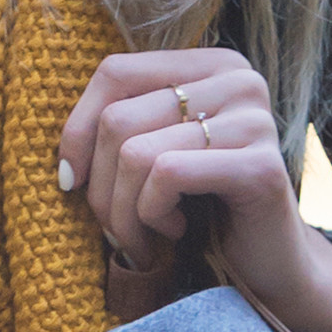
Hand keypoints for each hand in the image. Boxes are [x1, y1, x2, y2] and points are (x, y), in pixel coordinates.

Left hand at [57, 44, 331, 331]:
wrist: (268, 267)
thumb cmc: (201, 211)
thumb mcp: (155, 156)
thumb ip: (122, 126)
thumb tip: (63, 148)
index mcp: (211, 65)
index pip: (115, 71)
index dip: (77, 130)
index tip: (72, 180)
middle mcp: (239, 79)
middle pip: (119, 118)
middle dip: (100, 186)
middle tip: (114, 227)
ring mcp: (254, 120)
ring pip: (136, 153)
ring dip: (122, 213)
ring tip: (141, 238)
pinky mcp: (260, 166)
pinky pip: (167, 176)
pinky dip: (153, 215)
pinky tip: (175, 230)